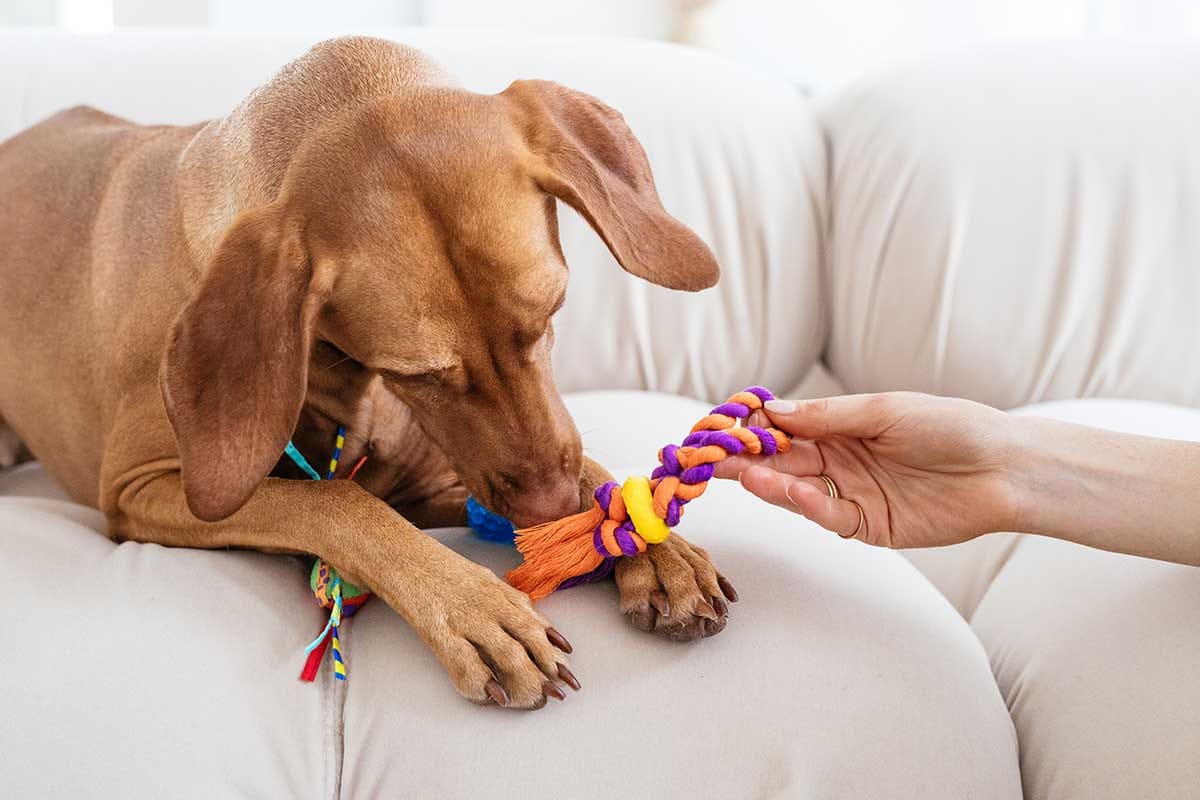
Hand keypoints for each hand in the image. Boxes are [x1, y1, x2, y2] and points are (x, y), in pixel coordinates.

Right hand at [713, 392, 1019, 548]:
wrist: (1003, 469)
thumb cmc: (950, 426)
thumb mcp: (883, 411)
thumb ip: (825, 416)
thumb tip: (770, 411)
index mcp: (842, 427)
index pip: (784, 428)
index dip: (752, 428)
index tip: (719, 426)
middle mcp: (840, 461)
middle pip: (782, 461)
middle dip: (746, 460)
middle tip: (709, 459)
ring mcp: (852, 494)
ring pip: (798, 491)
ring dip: (770, 483)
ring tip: (745, 475)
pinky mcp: (869, 526)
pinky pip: (829, 516)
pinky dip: (808, 505)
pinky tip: (793, 491)